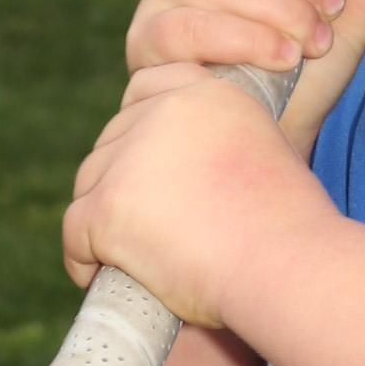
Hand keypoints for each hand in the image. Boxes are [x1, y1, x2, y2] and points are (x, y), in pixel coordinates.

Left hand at [62, 66, 331, 333]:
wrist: (287, 267)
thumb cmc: (290, 234)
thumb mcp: (264, 159)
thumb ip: (218, 151)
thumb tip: (181, 180)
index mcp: (208, 92)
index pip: (145, 89)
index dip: (138, 131)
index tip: (148, 174)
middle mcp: (165, 110)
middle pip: (112, 141)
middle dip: (120, 183)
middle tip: (144, 229)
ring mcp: (131, 157)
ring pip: (89, 185)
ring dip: (102, 219)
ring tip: (126, 256)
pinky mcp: (107, 205)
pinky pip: (74, 232)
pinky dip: (82, 257)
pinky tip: (99, 276)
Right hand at [125, 0, 364, 154]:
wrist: (271, 144)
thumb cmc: (305, 78)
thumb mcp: (349, 26)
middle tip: (330, 10)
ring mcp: (162, 0)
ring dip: (272, 7)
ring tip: (310, 43)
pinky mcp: (149, 44)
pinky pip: (184, 26)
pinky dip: (240, 39)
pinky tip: (281, 60)